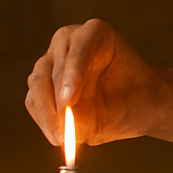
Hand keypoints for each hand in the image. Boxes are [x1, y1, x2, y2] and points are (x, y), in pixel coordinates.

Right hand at [25, 19, 164, 147]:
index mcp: (96, 34)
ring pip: (38, 84)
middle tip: (64, 127)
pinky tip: (58, 136)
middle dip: (56, 100)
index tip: (69, 100)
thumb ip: (95, 114)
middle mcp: (69, 42)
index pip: (81, 47)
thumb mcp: (124, 107)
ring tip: (63, 138)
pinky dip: (44, 121)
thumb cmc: (137, 100)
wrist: (139, 106)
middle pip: (52, 67)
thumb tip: (65, 125)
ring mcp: (52, 60)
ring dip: (48, 114)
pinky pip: (34, 102)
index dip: (73, 73)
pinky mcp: (42, 83)